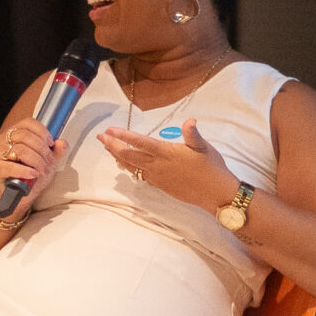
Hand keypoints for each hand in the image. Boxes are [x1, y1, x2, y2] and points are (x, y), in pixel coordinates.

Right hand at [0, 117, 58, 199]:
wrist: (19, 193)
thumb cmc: (31, 173)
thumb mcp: (47, 161)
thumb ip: (56, 151)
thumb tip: (62, 143)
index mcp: (15, 133)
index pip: (28, 123)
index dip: (42, 131)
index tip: (50, 143)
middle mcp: (4, 140)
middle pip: (25, 136)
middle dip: (42, 149)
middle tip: (49, 161)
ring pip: (20, 149)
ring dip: (36, 161)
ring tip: (42, 170)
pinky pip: (10, 166)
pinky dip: (24, 170)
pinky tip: (33, 174)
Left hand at [97, 117, 238, 210]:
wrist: (215, 194)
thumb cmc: (211, 168)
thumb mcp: (204, 147)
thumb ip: (193, 134)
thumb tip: (190, 121)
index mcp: (166, 153)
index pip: (139, 142)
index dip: (123, 136)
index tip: (109, 130)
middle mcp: (158, 165)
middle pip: (129, 155)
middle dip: (113, 145)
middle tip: (101, 137)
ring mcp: (157, 177)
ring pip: (132, 166)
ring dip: (118, 157)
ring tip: (108, 149)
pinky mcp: (160, 185)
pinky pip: (139, 175)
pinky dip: (129, 168)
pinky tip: (126, 165)